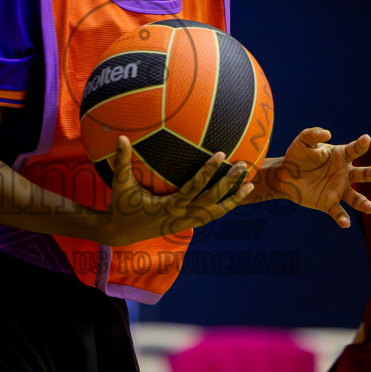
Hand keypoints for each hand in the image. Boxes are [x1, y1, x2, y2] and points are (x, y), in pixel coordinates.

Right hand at [95, 138, 253, 246]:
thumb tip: (121, 138)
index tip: (220, 155)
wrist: (120, 232)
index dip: (207, 172)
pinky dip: (225, 207)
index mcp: (167, 207)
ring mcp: (185, 223)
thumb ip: (122, 160)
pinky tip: (236, 196)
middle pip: (211, 200)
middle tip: (242, 166)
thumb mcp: (120, 183)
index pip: (193, 188)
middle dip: (228, 183)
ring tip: (250, 184)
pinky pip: (210, 216)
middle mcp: (180, 217)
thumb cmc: (120, 205)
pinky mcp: (187, 225)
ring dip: (233, 199)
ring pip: (215, 213)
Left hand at [267, 129, 370, 227]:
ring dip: (363, 203)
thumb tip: (328, 134)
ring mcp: (338, 190)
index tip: (366, 139)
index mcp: (341, 156)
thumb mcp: (304, 141)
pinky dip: (342, 218)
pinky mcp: (328, 203)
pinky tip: (345, 223)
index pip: (355, 150)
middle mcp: (344, 174)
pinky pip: (337, 211)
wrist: (285, 175)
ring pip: (355, 197)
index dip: (361, 144)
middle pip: (362, 174)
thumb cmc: (298, 155)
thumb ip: (314, 134)